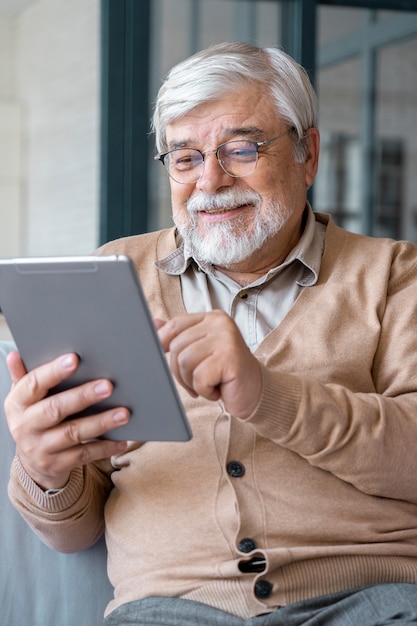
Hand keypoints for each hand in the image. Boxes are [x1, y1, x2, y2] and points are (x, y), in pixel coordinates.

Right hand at [4, 351, 129, 490]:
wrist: (32, 464)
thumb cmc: (34, 420)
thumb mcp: (24, 399)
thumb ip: (23, 377)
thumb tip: (15, 354)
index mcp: (17, 404)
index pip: (33, 384)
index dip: (53, 372)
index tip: (75, 359)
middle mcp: (25, 427)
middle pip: (55, 409)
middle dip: (83, 396)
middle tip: (108, 385)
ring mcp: (40, 448)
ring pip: (73, 433)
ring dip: (100, 423)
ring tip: (124, 413)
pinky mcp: (56, 465)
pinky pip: (83, 455)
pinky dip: (104, 448)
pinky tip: (121, 440)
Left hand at [156, 311, 261, 418]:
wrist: (255, 392)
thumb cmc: (225, 373)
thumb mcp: (200, 351)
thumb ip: (178, 336)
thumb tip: (153, 323)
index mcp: (212, 318)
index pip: (175, 325)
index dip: (162, 343)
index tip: (164, 357)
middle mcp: (220, 323)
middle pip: (176, 347)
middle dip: (179, 371)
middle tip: (197, 381)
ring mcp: (227, 339)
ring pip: (184, 362)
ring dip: (192, 382)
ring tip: (208, 384)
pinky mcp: (230, 358)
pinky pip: (199, 377)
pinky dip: (204, 390)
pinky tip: (217, 389)